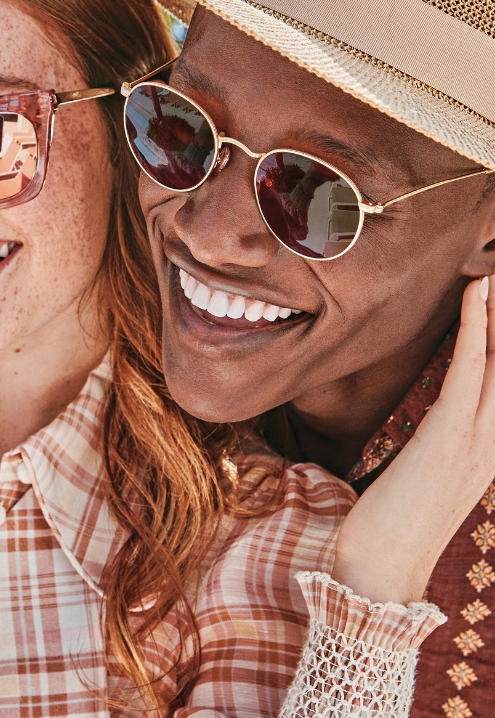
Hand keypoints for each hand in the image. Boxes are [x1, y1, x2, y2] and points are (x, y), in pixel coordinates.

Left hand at [333, 275, 494, 603]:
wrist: (379, 568)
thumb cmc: (390, 524)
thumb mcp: (420, 476)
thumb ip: (435, 444)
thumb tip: (433, 420)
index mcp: (486, 451)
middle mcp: (494, 443)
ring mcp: (478, 441)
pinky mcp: (449, 437)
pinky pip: (470, 371)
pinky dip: (476, 330)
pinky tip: (479, 294)